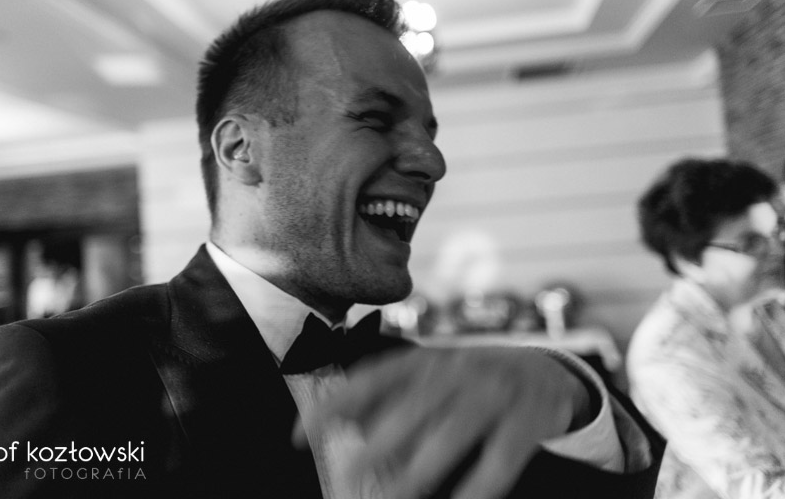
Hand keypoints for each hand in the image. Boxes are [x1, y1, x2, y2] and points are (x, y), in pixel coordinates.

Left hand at [296, 346, 591, 498]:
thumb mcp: (431, 376)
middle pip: (410, 408)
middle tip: (347, 476)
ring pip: (449, 436)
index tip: (298, 436)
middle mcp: (456, 372)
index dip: (334, 405)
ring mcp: (492, 396)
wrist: (548, 373)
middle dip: (375, 445)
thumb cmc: (471, 381)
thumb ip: (390, 396)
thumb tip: (342, 423)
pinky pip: (497, 463)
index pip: (370, 378)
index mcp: (425, 361)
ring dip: (418, 473)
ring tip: (394, 498)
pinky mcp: (525, 424)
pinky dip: (476, 490)